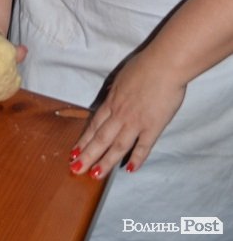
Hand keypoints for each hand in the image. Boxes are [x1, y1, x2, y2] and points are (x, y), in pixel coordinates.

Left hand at [69, 51, 186, 179]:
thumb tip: (109, 98)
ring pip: (117, 146)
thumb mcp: (121, 77)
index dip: (84, 139)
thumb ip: (115, 91)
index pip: (94, 124)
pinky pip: (143, 146)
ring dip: (105, 161)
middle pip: (100, 138)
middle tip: (76, 169)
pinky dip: (137, 158)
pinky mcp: (153, 126)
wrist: (164, 65)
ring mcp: (136, 122)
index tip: (75, 152)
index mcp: (112, 101)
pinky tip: (130, 169)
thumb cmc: (144, 66)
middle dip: (87, 155)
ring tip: (95, 175)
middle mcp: (120, 114)